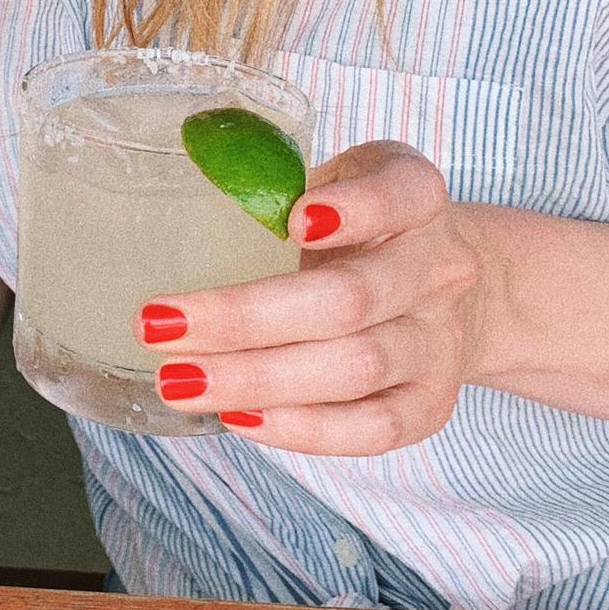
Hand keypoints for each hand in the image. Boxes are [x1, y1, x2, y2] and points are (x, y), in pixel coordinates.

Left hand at [137, 141, 491, 454]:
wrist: (451, 291)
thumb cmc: (361, 226)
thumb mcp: (333, 180)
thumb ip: (275, 182)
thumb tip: (172, 185)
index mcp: (416, 199)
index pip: (400, 194)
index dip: (355, 208)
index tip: (294, 220)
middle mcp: (438, 270)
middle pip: (349, 300)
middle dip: (245, 318)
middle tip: (156, 324)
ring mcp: (439, 343)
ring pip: (355, 368)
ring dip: (255, 380)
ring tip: (177, 381)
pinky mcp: (431, 406)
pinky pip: (372, 428)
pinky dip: (301, 429)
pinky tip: (235, 417)